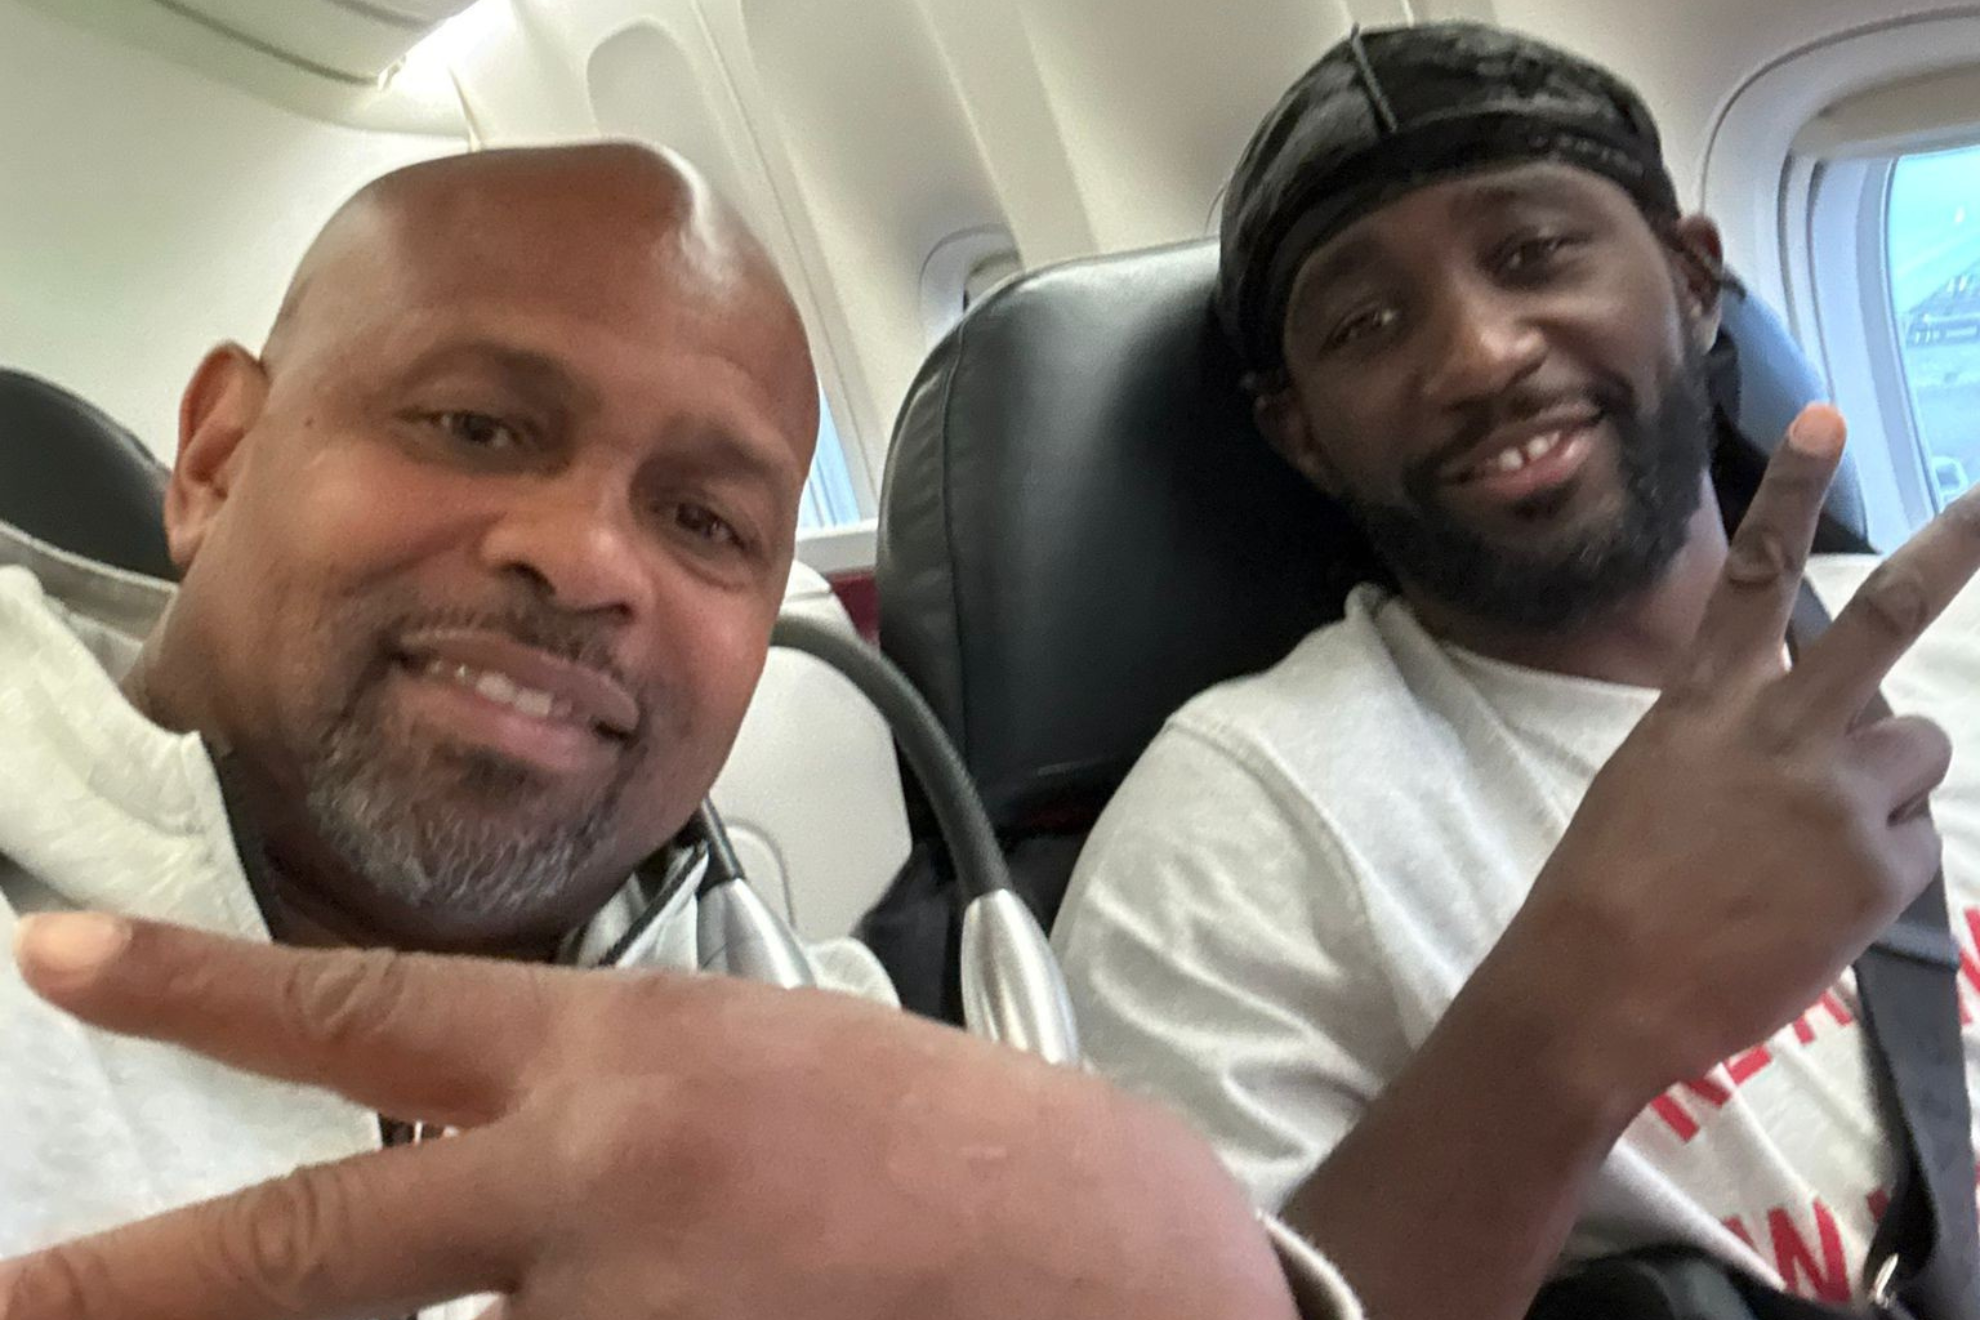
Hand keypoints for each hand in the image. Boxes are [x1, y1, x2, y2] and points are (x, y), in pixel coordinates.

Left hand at [0, 917, 1294, 1319]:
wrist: (1093, 1250)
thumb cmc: (935, 1141)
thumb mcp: (744, 1058)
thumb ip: (579, 1100)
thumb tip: (448, 1154)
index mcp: (616, 1055)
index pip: (360, 1007)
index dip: (190, 982)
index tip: (54, 954)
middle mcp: (589, 1189)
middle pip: (305, 1249)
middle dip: (122, 1285)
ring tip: (577, 1278)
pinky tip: (653, 1312)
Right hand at [1498, 403, 1979, 1099]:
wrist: (1603, 987)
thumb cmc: (1609, 889)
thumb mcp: (1653, 783)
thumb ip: (1735, 739)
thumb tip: (1817, 738)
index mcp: (1704, 703)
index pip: (1754, 577)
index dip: (1790, 493)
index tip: (1825, 418)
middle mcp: (1780, 730)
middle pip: (1883, 622)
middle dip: (1949, 553)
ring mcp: (1836, 796)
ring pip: (1917, 751)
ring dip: (1887, 783)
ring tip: (1817, 844)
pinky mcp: (1880, 869)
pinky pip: (1913, 844)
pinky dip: (1877, 871)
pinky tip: (1814, 906)